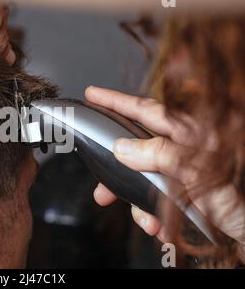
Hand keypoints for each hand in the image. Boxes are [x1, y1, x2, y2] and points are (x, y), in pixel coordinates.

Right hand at [85, 86, 244, 244]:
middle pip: (136, 150)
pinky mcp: (185, 192)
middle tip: (103, 190)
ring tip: (148, 222)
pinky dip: (154, 216)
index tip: (93, 94)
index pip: (144, 110)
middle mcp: (184, 148)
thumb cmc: (240, 199)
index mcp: (190, 132)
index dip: (115, 101)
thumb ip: (158, 153)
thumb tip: (122, 148)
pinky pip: (157, 200)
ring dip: (138, 205)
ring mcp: (183, 171)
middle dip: (118, 176)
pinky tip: (161, 228)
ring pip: (143, 180)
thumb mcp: (197, 170)